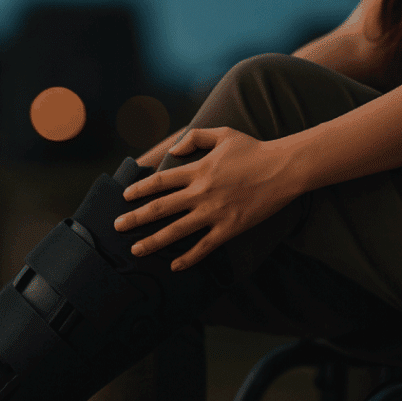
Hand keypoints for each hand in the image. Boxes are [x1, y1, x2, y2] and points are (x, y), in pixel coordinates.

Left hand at [113, 127, 303, 270]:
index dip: (140, 190)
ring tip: (136, 250)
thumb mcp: (222, 134)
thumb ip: (194, 138)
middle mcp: (201, 192)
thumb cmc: (253, 150)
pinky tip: (175, 266)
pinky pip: (204, 246)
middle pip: (161, 208)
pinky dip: (189, 258)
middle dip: (135, 218)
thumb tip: (172, 151)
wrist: (284, 168)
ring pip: (177, 230)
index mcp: (198, 169)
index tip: (125, 197)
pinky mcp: (230, 227)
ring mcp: (214, 212)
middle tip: (117, 227)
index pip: (160, 181)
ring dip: (153, 241)